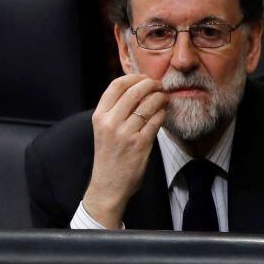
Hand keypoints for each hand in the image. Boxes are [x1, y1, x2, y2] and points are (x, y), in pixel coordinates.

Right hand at [83, 74, 167, 227]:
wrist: (108, 185)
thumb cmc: (109, 156)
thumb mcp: (103, 130)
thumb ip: (115, 111)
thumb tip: (136, 89)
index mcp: (99, 116)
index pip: (116, 85)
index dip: (134, 77)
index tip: (144, 78)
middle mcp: (110, 122)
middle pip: (134, 91)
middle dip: (151, 84)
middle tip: (159, 85)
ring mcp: (126, 133)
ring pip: (148, 104)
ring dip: (160, 97)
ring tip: (164, 98)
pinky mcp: (140, 144)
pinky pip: (156, 120)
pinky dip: (163, 113)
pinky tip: (164, 113)